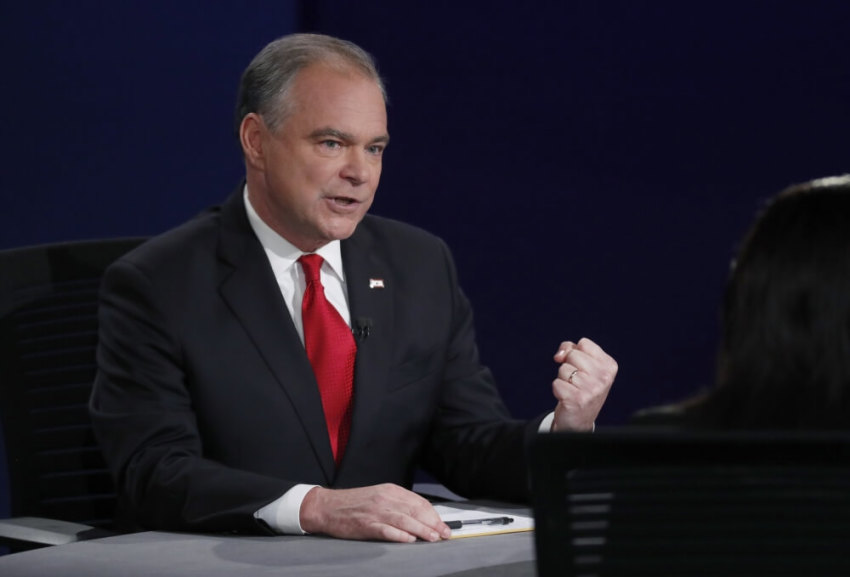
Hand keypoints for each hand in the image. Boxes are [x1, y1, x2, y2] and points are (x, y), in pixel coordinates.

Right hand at [299, 483, 451, 542]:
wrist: (328, 507)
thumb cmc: (354, 504)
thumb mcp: (379, 496)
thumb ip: (398, 503)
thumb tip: (420, 516)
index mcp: (390, 490)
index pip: (418, 502)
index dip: (433, 514)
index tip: (442, 524)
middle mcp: (385, 499)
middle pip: (415, 511)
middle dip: (433, 523)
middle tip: (445, 534)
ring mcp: (375, 511)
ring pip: (405, 520)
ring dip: (422, 530)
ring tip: (433, 538)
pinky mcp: (366, 524)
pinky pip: (387, 530)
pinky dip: (400, 535)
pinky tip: (410, 540)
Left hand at [551, 337, 616, 430]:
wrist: (579, 420)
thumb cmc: (580, 388)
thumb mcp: (583, 364)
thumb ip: (571, 349)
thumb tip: (559, 356)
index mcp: (609, 366)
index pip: (584, 343)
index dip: (575, 352)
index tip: (581, 367)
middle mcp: (604, 377)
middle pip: (573, 355)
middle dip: (569, 366)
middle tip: (577, 381)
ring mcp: (592, 389)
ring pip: (563, 369)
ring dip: (563, 379)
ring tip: (573, 390)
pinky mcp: (577, 400)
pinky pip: (556, 383)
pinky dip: (558, 390)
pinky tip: (567, 398)